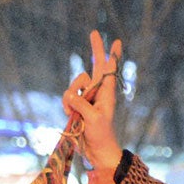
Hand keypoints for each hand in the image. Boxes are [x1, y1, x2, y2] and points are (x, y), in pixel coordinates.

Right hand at [60, 29, 123, 175]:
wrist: (96, 151)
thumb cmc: (101, 135)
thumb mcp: (93, 119)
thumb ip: (82, 105)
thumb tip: (70, 95)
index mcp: (106, 93)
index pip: (110, 70)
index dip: (112, 55)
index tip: (117, 41)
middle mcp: (97, 92)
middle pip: (94, 66)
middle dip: (95, 49)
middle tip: (94, 32)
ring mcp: (86, 98)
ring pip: (74, 85)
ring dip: (71, 96)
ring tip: (74, 112)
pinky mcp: (77, 106)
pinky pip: (67, 98)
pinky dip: (66, 105)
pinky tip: (70, 115)